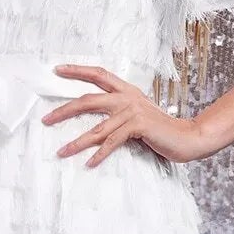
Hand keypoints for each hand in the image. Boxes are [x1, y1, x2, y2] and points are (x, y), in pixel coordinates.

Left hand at [42, 64, 215, 165]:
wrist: (187, 137)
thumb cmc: (160, 129)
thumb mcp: (138, 114)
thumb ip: (119, 113)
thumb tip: (96, 122)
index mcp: (126, 91)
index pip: (98, 74)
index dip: (77, 70)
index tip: (56, 69)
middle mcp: (127, 97)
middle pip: (88, 100)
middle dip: (64, 110)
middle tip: (46, 119)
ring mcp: (132, 111)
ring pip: (97, 128)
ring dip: (77, 142)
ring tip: (61, 152)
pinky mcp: (138, 126)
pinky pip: (112, 142)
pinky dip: (100, 154)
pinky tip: (89, 163)